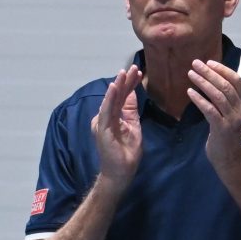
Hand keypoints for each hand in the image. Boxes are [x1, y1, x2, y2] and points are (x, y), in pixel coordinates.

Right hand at [91, 65, 143, 189]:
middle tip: (134, 67)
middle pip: (117, 96)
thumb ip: (131, 110)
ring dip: (118, 85)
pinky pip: (106, 111)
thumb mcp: (133, 126)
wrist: (120, 172)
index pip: (122, 97)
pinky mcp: (102, 129)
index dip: (130, 84)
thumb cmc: (126, 153)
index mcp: (113, 116)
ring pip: (111, 100)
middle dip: (125, 81)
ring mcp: (102, 122)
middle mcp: (105, 117)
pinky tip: (114, 87)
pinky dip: (110, 99)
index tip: (139, 72)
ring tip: (124, 72)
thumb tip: (133, 93)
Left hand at [188, 58, 240, 175]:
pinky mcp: (222, 129)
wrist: (230, 159)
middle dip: (210, 73)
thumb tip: (211, 80)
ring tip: (191, 74)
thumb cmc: (227, 135)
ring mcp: (232, 119)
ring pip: (218, 96)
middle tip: (195, 64)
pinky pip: (210, 110)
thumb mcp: (230, 114)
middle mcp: (240, 110)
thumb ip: (225, 100)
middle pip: (226, 86)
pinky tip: (190, 92)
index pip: (237, 80)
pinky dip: (199, 99)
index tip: (209, 62)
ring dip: (203, 83)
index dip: (223, 69)